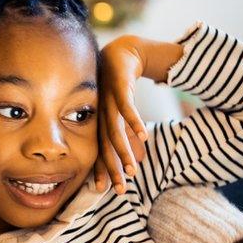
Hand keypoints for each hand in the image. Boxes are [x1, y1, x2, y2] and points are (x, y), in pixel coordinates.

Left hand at [95, 35, 183, 194]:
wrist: (122, 52)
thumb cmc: (120, 86)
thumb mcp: (124, 112)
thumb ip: (130, 132)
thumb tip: (141, 154)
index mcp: (100, 121)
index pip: (100, 150)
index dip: (102, 169)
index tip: (103, 190)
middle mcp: (101, 114)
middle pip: (106, 146)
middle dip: (112, 168)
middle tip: (119, 189)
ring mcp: (108, 101)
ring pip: (115, 130)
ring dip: (124, 150)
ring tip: (132, 169)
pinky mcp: (120, 87)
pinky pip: (128, 107)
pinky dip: (135, 121)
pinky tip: (143, 136)